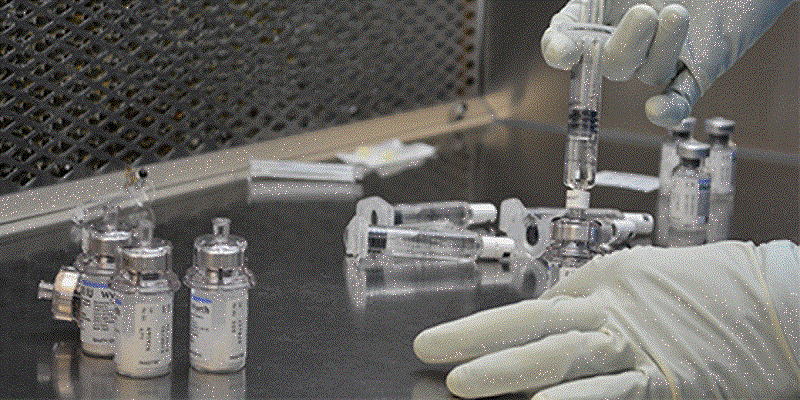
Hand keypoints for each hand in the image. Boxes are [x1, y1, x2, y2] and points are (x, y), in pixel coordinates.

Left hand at [414, 241, 799, 398]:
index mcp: (600, 281)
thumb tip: (547, 315)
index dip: (485, 326)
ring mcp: (634, 344)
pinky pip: (612, 392)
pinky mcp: (665, 380)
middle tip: (430, 350)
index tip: (447, 340)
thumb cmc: (707, 287)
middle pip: (531, 324)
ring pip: (560, 355)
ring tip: (462, 384)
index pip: (531, 308)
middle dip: (475, 338)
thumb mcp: (639, 276)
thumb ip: (591, 296)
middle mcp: (609, 309)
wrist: (772, 297)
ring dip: (507, 371)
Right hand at [541, 0, 793, 127]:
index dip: (558, 49)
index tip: (564, 51)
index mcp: (602, 10)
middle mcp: (626, 37)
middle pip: (610, 62)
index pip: (566, 36)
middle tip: (646, 13)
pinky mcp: (696, 70)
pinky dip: (667, 110)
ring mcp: (660, 56)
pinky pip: (678, 99)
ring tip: (680, 13)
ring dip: (663, 45)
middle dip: (625, 43)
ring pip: (648, 71)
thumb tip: (581, 17)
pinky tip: (657, 111)